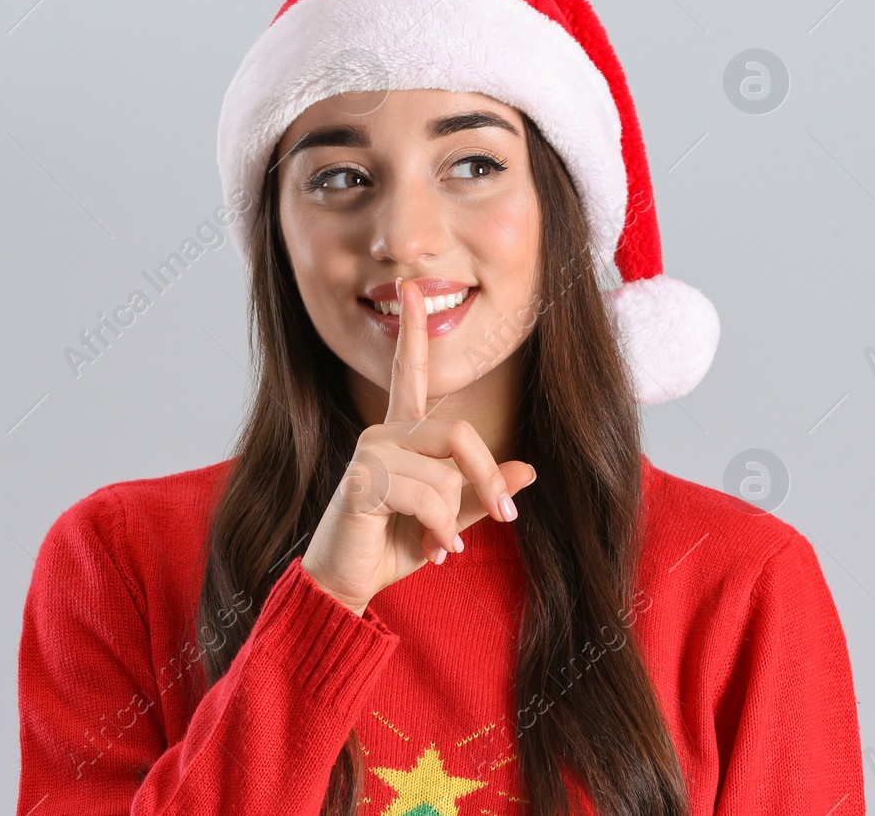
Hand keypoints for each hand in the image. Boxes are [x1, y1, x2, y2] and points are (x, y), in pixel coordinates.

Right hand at [301, 276, 536, 615]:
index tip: (412, 288)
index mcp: (401, 436)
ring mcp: (369, 452)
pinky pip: (427, 495)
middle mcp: (383, 433)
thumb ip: (481, 494)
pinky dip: (440, 529)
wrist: (345, 585)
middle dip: (487, 478)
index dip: (412, 331)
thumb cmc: (390, 547)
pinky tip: (431, 548)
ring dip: (452, 518)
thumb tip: (529, 470)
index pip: (408, 374)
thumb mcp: (448, 520)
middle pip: (458, 433)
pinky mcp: (363, 480)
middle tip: (506, 518)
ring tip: (439, 542)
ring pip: (445, 474)